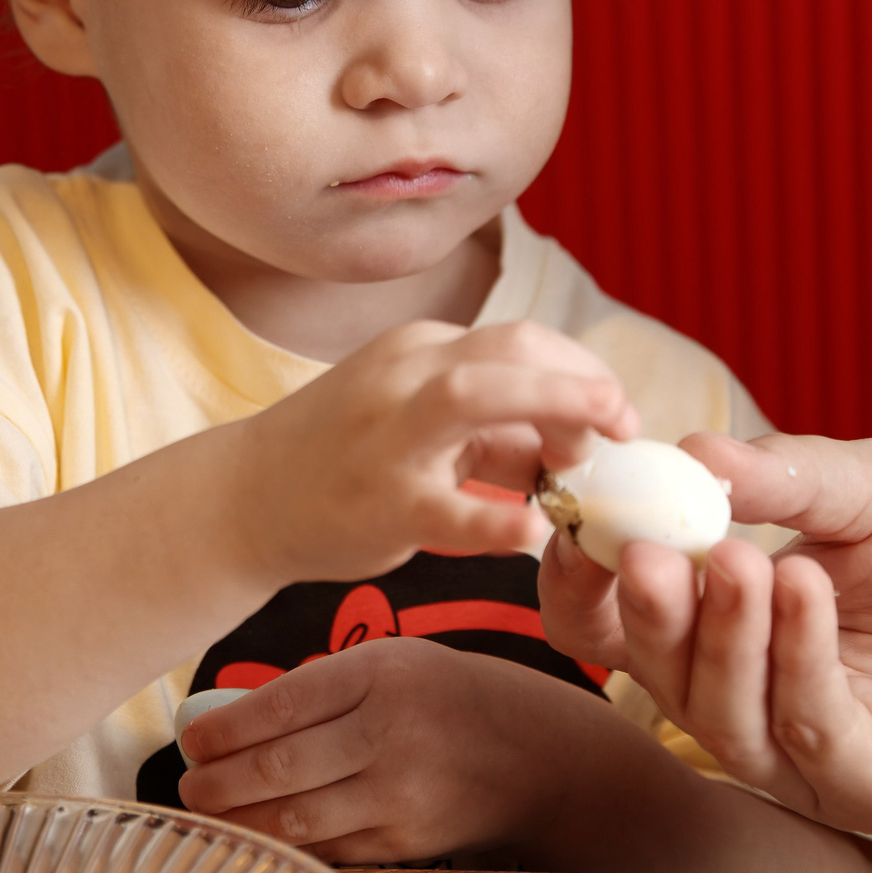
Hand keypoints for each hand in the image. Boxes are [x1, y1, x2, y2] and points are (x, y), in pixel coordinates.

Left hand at [175, 636, 644, 863]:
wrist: (540, 755)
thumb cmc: (450, 699)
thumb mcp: (398, 665)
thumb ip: (325, 689)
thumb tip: (231, 723)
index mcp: (383, 674)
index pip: (283, 704)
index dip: (225, 730)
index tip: (190, 741)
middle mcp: (392, 732)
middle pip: (280, 768)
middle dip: (218, 783)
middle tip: (188, 786)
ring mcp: (401, 792)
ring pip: (295, 818)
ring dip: (238, 823)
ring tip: (208, 815)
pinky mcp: (407, 841)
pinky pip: (328, 847)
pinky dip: (284, 846)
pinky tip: (255, 839)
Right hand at [232, 319, 637, 586]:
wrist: (242, 500)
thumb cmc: (345, 460)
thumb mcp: (418, 423)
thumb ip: (495, 431)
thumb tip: (576, 446)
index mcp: (420, 351)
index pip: (519, 340)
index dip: (579, 371)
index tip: (612, 415)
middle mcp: (404, 377)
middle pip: (510, 348)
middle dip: (581, 378)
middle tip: (628, 422)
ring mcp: (388, 437)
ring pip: (475, 396)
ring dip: (553, 407)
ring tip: (599, 446)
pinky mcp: (378, 505)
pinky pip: (446, 508)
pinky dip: (497, 518)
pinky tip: (534, 532)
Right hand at [538, 432, 871, 835]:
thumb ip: (788, 481)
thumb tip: (688, 453)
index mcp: (738, 614)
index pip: (625, 614)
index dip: (586, 575)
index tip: (579, 512)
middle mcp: (758, 689)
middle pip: (650, 673)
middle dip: (644, 612)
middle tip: (648, 549)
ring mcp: (811, 748)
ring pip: (717, 716)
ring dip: (717, 637)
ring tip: (738, 560)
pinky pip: (807, 734)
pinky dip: (797, 660)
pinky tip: (807, 588)